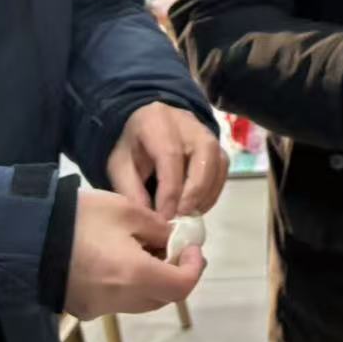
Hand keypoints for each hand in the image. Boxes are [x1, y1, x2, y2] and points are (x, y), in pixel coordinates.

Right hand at [65, 189, 204, 320]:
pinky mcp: (83, 308)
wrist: (23, 236)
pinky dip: (129, 284)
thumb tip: (175, 240)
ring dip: (152, 279)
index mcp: (134, 276)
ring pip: (141, 301)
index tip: (192, 246)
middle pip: (162, 298)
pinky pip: (118, 301)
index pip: (181, 287)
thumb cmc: (79, 218)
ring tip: (145, 247)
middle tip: (173, 245)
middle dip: (175, 273)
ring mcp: (98, 308)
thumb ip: (158, 229)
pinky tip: (120, 258)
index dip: (194, 267)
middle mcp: (119, 301)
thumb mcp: (127, 211)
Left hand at [107, 102, 229, 220]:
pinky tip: (197, 206)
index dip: (170, 189)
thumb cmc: (134, 146)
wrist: (150, 123)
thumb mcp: (120, 165)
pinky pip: (223, 169)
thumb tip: (152, 219)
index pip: (170, 155)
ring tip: (189, 214)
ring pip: (218, 162)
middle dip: (195, 191)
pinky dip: (213, 191)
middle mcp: (188, 123)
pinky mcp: (217, 145)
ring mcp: (207, 133)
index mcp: (157, 122)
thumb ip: (131, 190)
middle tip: (181, 217)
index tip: (164, 216)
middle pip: (203, 154)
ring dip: (206, 193)